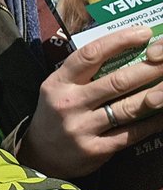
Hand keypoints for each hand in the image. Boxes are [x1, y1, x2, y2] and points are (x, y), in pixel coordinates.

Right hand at [17, 26, 162, 177]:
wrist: (40, 155)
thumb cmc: (57, 114)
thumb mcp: (59, 88)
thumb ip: (85, 73)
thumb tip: (126, 51)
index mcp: (59, 83)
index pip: (91, 55)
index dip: (120, 41)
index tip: (144, 34)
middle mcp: (69, 104)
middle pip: (117, 82)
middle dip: (149, 69)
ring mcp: (81, 128)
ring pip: (128, 108)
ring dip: (156, 94)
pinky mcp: (94, 149)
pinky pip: (130, 133)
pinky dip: (151, 123)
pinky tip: (162, 114)